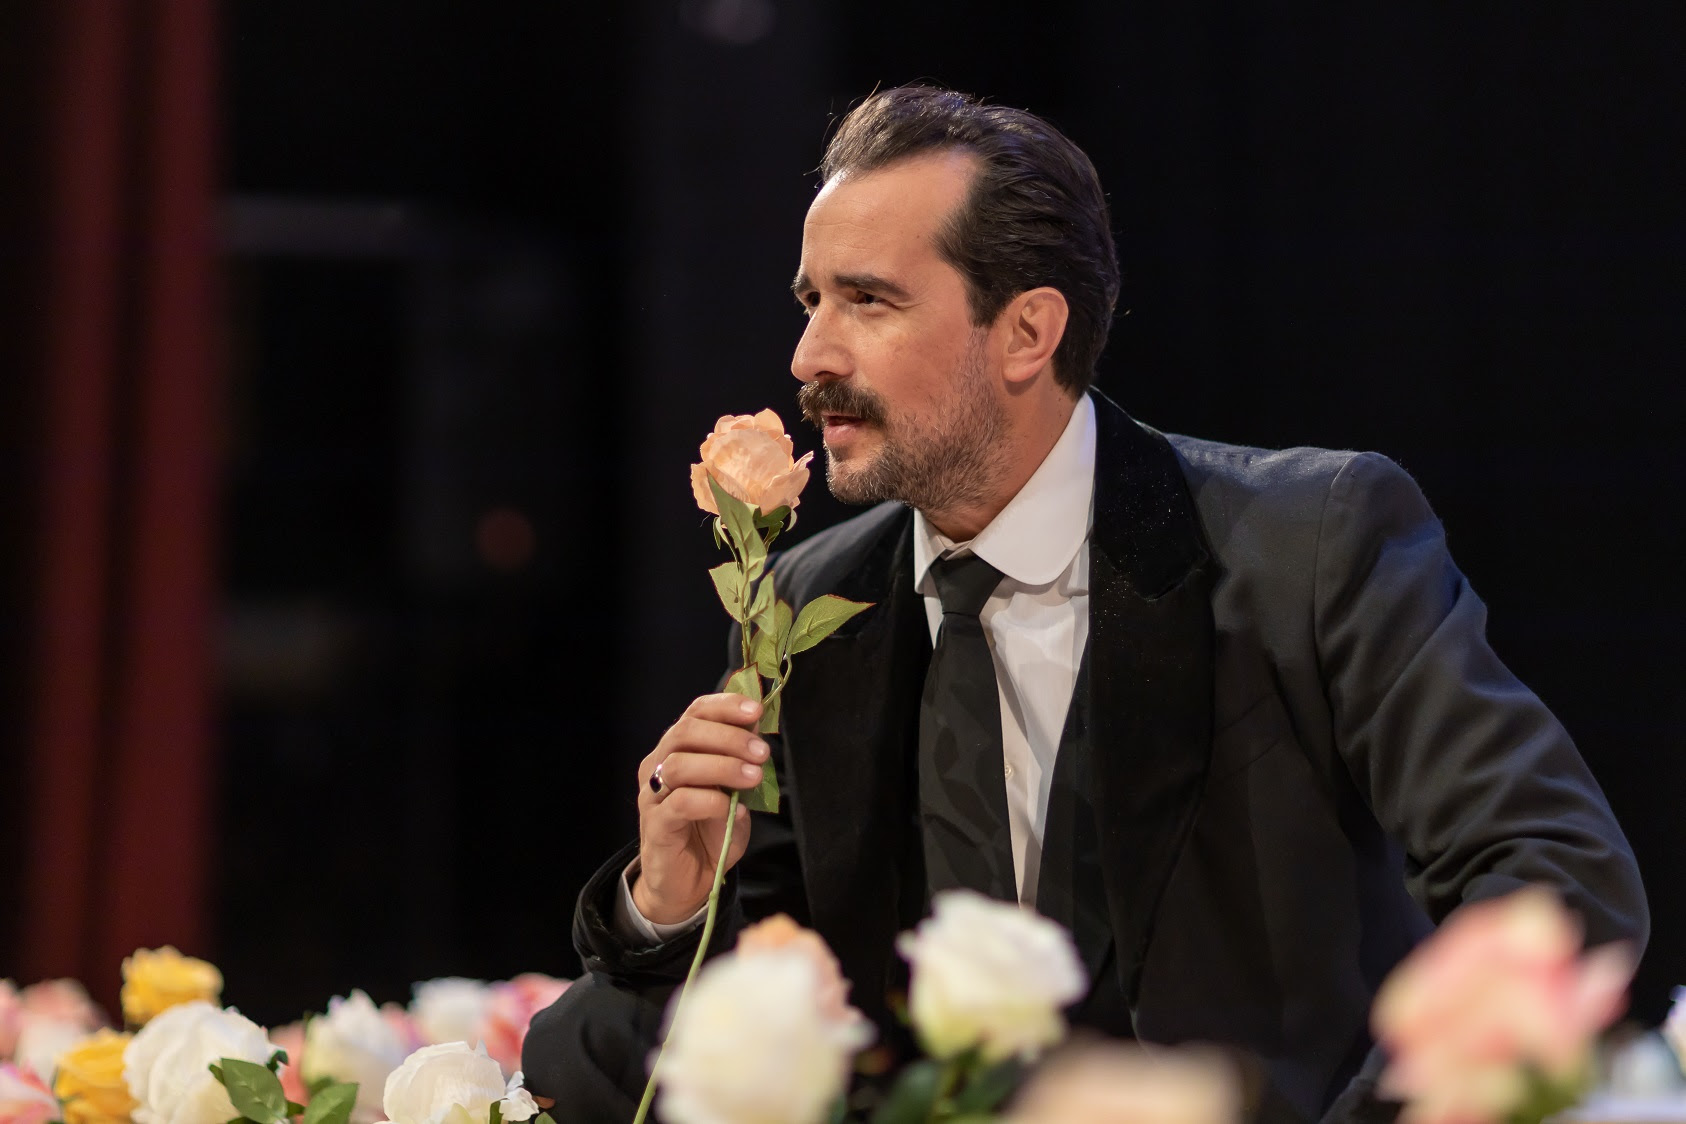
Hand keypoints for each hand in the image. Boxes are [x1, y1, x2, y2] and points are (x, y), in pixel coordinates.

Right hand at [633, 692, 768, 924]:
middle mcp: (658, 765)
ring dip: (723, 766)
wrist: (688, 882)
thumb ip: (742, 762)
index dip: (725, 707)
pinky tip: (731, 808)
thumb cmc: (711, 831)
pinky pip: (680, 803)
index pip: (695, 713)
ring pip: (680, 764)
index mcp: (677, 749)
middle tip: (761, 752)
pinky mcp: (655, 824)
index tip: (756, 712)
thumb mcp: (734, 791)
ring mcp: (652, 795)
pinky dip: (710, 800)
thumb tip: (758, 730)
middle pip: (685, 732)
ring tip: (753, 778)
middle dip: (729, 737)